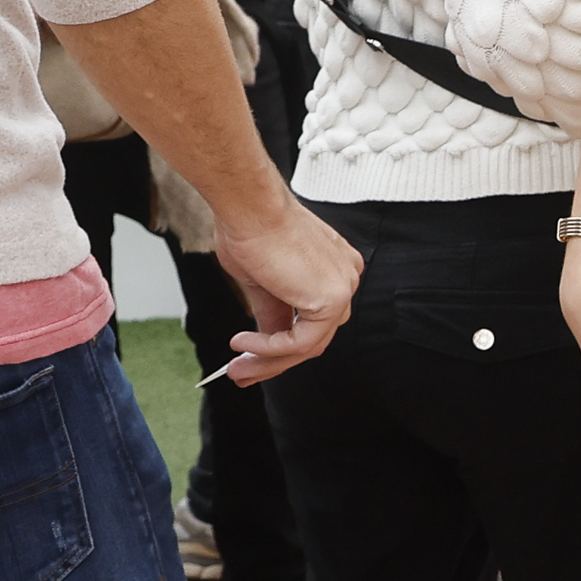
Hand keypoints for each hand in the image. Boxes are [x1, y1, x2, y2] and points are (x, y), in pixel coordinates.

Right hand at [207, 196, 361, 386]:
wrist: (248, 206)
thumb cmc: (250, 228)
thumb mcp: (262, 280)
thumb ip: (273, 312)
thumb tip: (267, 340)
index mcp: (333, 269)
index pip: (313, 319)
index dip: (281, 344)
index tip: (249, 357)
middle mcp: (344, 278)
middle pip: (315, 336)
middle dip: (274, 360)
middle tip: (241, 373)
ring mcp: (342, 288)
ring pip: (309, 344)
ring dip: (268, 361)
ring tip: (236, 368)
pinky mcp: (331, 299)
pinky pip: (300, 342)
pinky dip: (268, 348)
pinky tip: (242, 343)